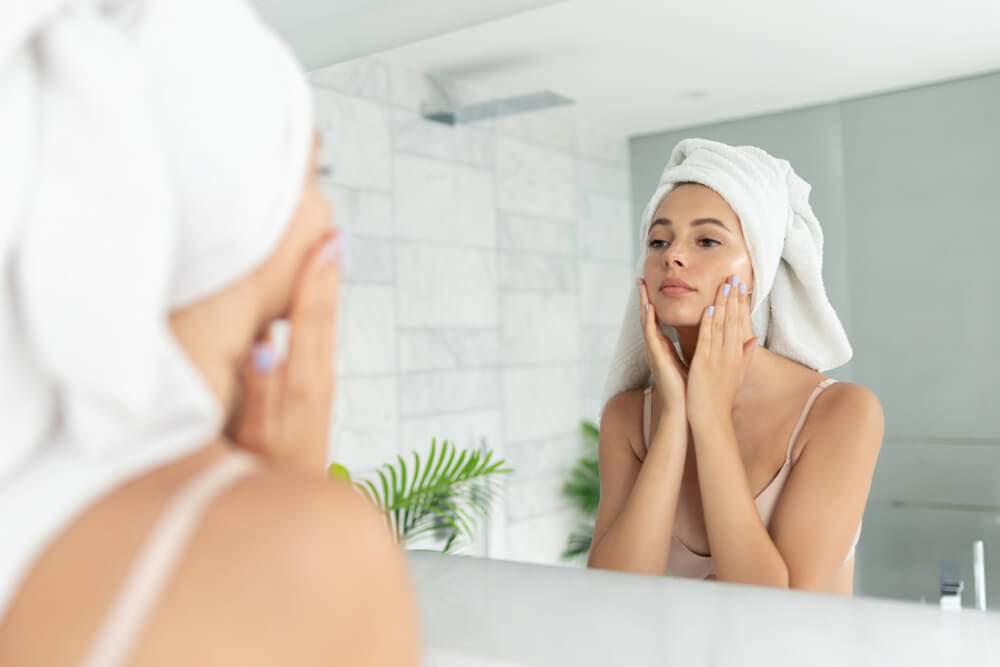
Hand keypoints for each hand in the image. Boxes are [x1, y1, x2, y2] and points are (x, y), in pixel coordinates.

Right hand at [228, 231, 341, 472]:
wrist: (291, 509)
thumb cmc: (266, 476)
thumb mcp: (255, 434)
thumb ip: (260, 390)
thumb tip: (266, 342)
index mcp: (303, 383)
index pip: (310, 319)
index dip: (315, 279)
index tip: (325, 241)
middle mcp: (316, 380)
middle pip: (323, 317)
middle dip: (327, 275)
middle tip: (331, 232)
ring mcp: (317, 388)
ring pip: (323, 328)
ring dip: (324, 291)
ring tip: (326, 254)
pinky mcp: (313, 396)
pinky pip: (316, 343)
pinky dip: (316, 316)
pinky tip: (308, 305)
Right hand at [637, 278, 688, 412]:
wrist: (686, 410)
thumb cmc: (691, 389)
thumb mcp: (694, 361)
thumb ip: (696, 346)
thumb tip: (707, 333)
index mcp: (664, 349)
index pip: (657, 321)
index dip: (653, 304)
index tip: (652, 287)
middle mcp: (656, 348)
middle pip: (647, 318)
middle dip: (644, 298)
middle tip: (640, 279)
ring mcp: (654, 353)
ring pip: (646, 322)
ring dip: (643, 304)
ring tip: (640, 286)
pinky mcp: (657, 358)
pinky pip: (651, 335)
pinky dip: (649, 320)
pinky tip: (648, 307)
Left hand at [685, 275, 759, 428]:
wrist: (712, 419)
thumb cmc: (721, 398)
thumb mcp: (737, 374)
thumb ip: (745, 355)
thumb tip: (755, 338)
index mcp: (737, 355)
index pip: (740, 323)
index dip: (740, 304)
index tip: (740, 286)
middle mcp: (730, 354)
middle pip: (733, 320)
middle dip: (733, 298)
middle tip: (734, 276)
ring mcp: (718, 359)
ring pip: (721, 326)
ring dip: (722, 304)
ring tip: (724, 285)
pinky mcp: (704, 364)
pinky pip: (707, 341)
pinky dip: (708, 325)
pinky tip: (709, 309)